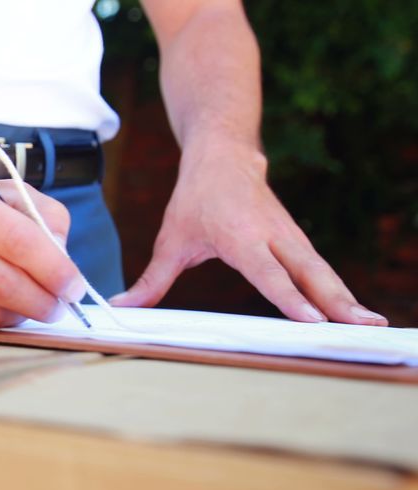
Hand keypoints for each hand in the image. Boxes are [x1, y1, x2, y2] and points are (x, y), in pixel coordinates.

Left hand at [110, 139, 387, 325]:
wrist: (224, 155)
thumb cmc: (196, 200)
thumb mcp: (170, 239)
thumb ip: (152, 280)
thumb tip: (122, 307)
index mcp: (242, 237)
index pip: (269, 273)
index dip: (291, 297)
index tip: (313, 319)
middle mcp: (273, 237)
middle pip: (310, 274)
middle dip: (337, 302)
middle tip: (364, 328)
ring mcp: (291, 237)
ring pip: (322, 272)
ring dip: (347, 299)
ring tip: (372, 326)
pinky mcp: (298, 241)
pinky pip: (321, 270)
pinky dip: (340, 291)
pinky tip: (356, 314)